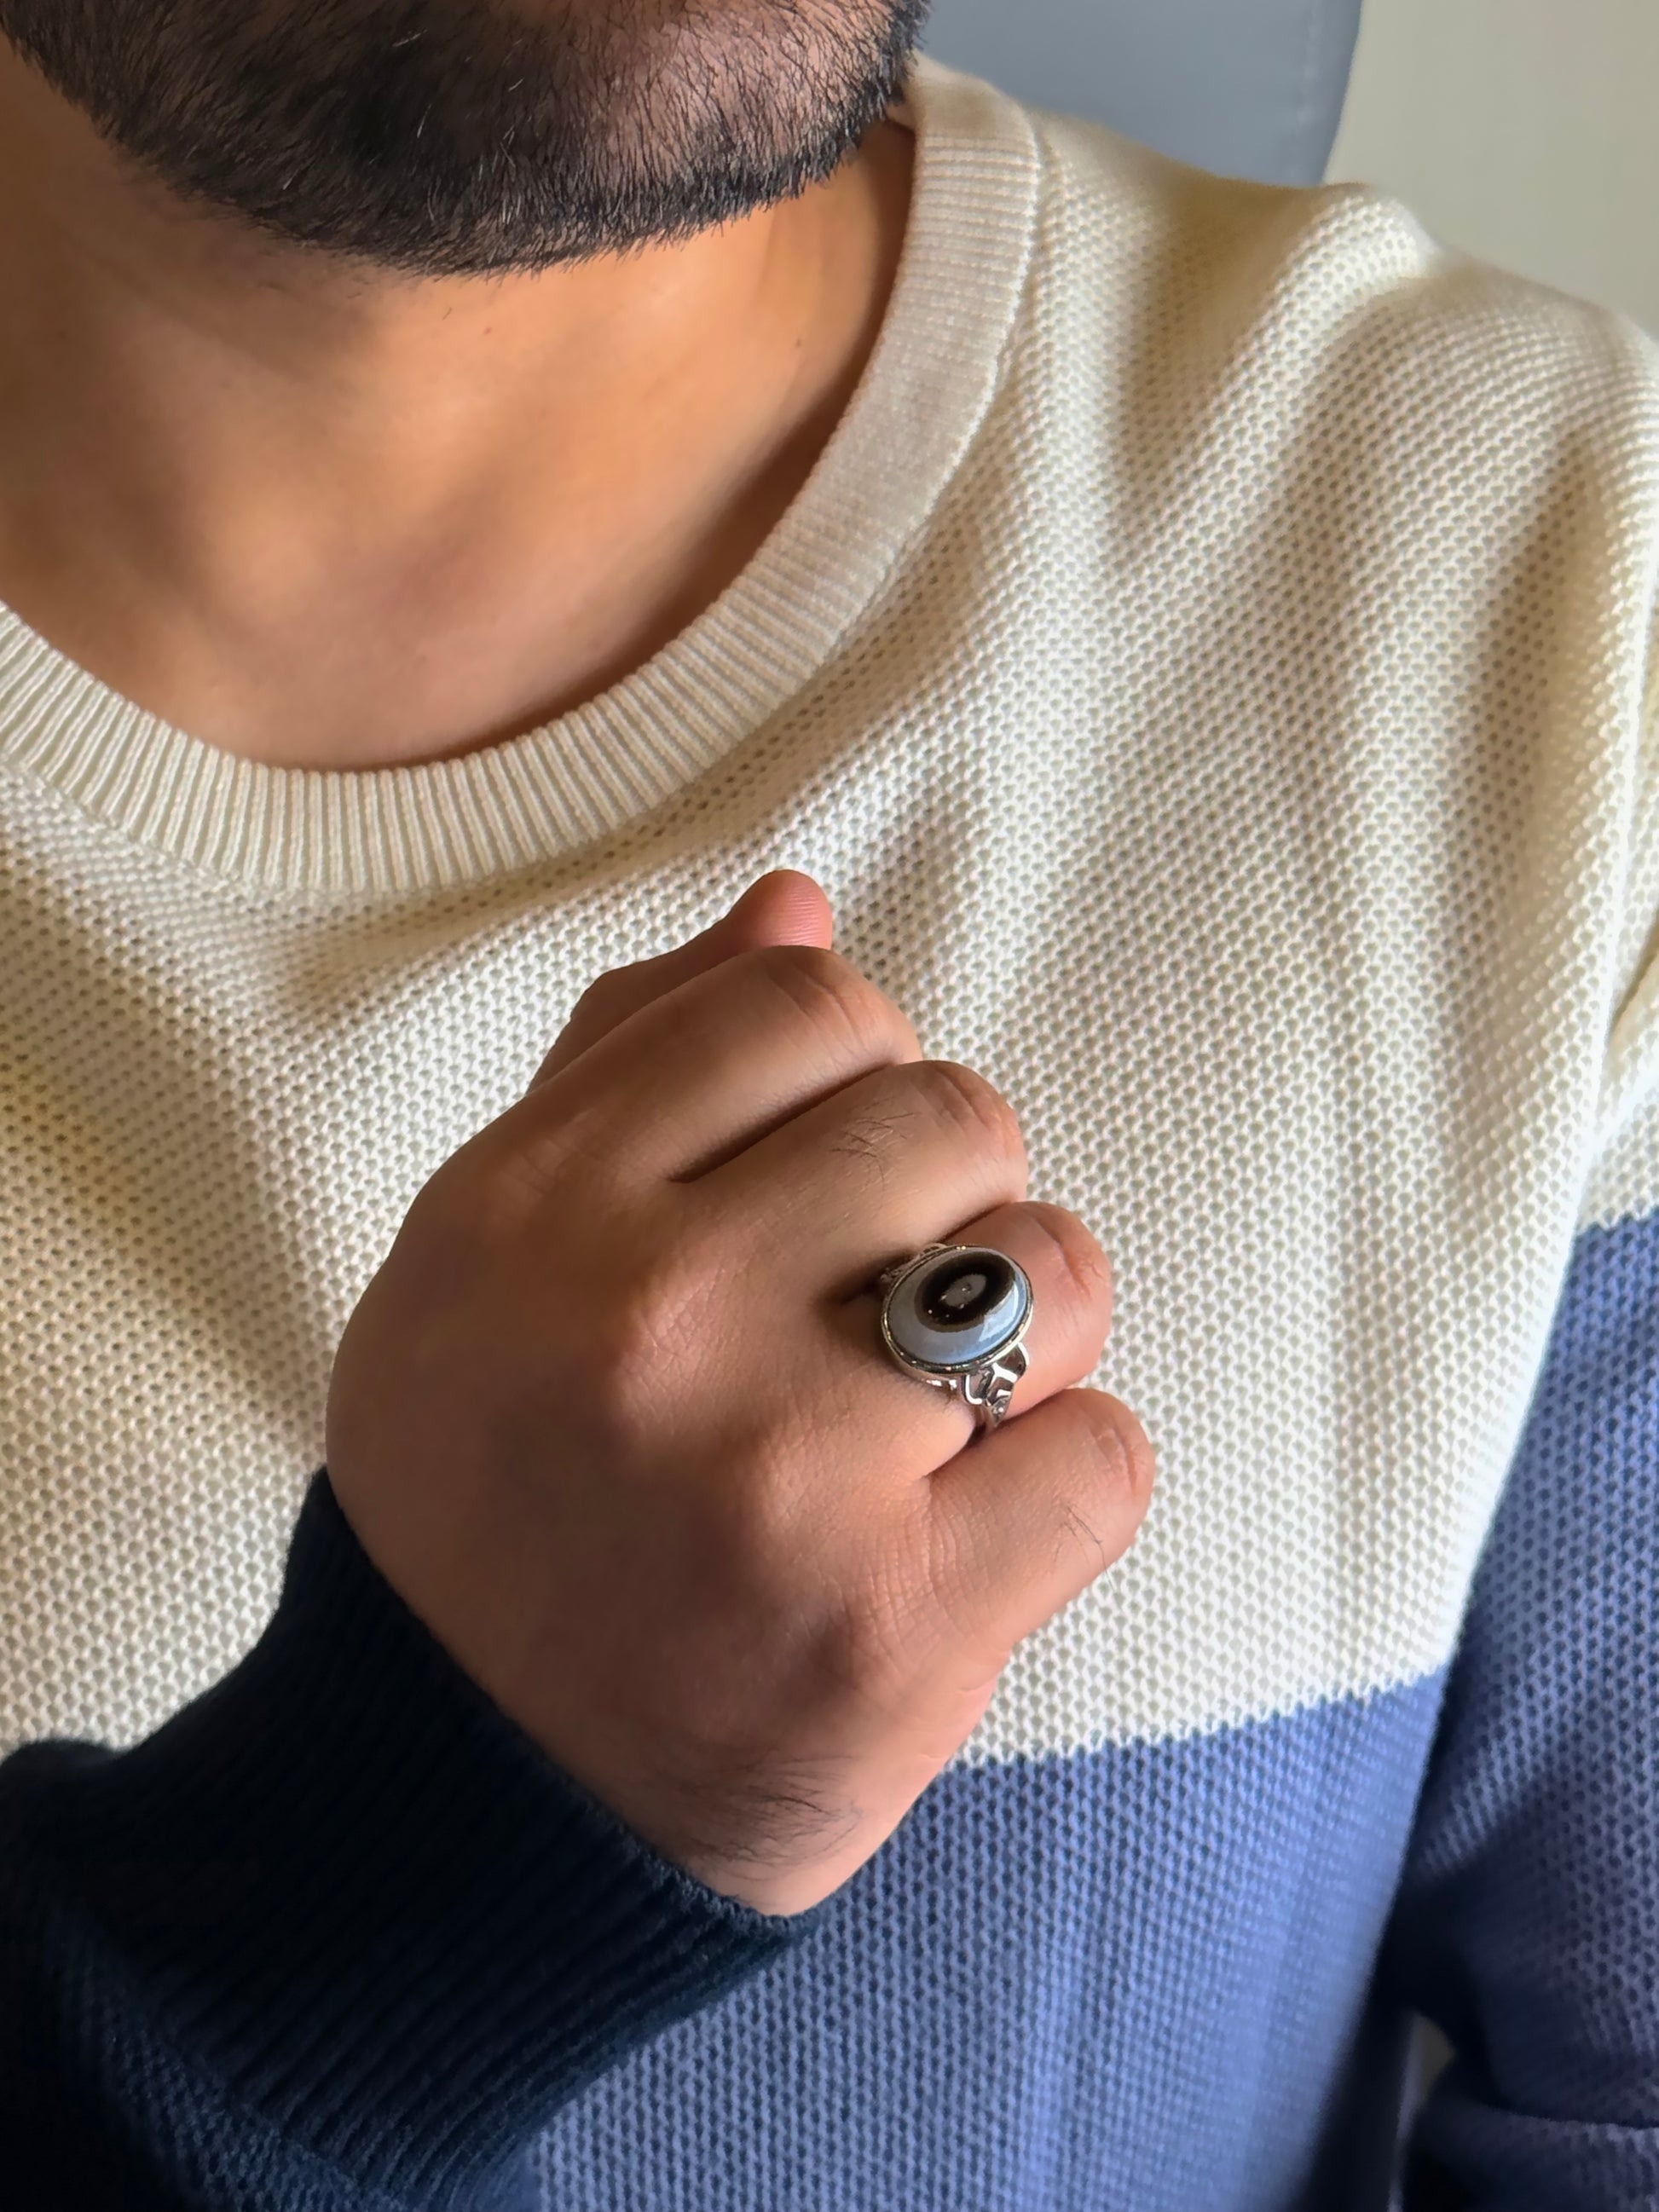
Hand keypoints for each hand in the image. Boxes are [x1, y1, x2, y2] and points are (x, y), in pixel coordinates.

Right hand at [325, 871, 1153, 1915]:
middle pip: (956, 1117)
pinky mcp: (896, 1629)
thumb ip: (632, 1063)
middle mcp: (652, 1319)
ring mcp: (780, 1475)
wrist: (477, 1801)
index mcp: (536, 1207)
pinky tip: (955, 1532)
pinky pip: (1106, 1455)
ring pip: (1056, 1271)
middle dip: (940, 1201)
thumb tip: (799, 903)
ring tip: (915, 1420)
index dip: (848, 1075)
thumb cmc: (495, 1499)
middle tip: (861, 1314)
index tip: (810, 1181)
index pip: (810, 1000)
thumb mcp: (483, 1259)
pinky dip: (1057, 1487)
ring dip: (1017, 1337)